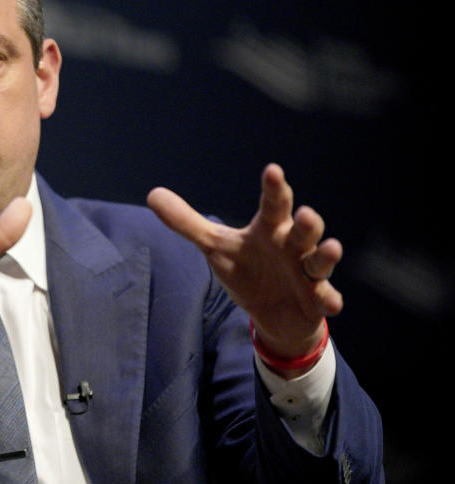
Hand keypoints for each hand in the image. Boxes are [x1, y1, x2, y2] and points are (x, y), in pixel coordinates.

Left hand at [147, 164, 341, 373]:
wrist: (272, 312)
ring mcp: (308, 273)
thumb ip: (187, 222)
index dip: (274, 188)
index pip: (273, 204)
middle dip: (307, 222)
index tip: (272, 171)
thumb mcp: (215, 247)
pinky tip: (329, 302)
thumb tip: (152, 194)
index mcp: (269, 229)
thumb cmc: (248, 269)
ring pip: (320, 261)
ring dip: (326, 256)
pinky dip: (328, 300)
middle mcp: (293, 247)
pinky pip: (326, 299)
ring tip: (331, 248)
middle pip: (303, 230)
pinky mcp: (316, 301)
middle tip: (305, 214)